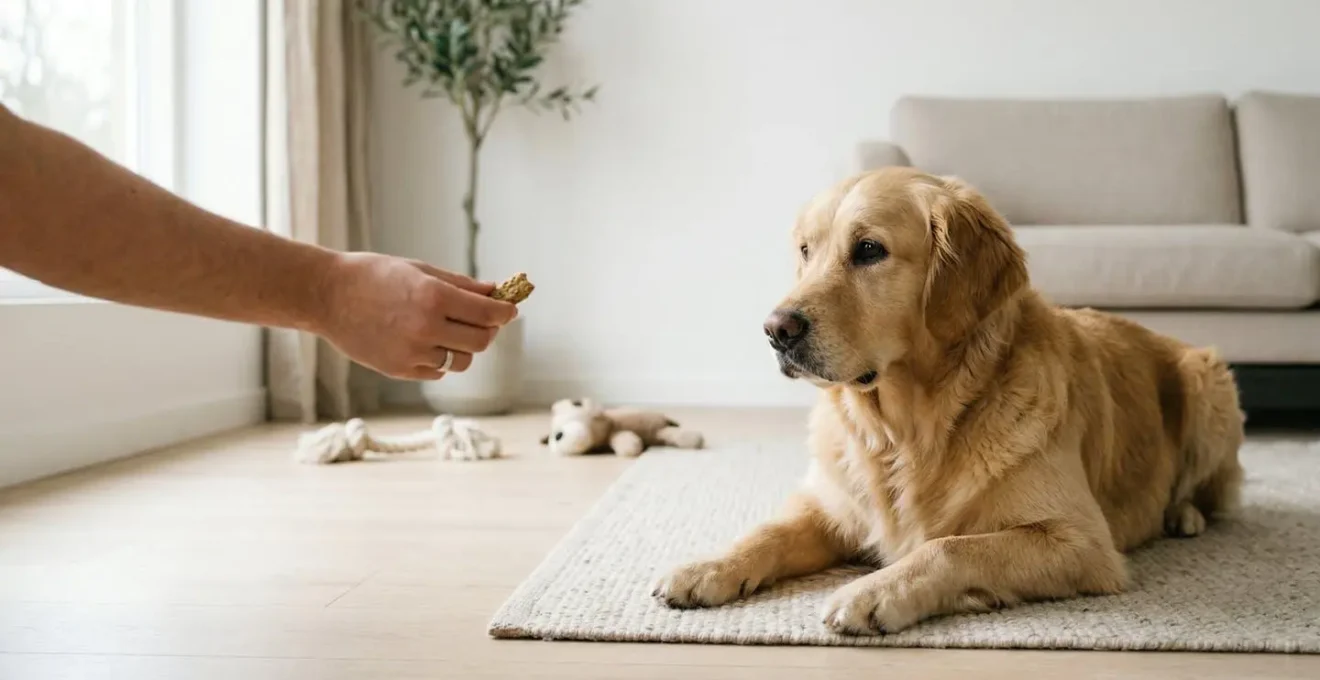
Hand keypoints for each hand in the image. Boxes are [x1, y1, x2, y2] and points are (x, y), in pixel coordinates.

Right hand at [312, 252, 517, 379]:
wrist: (326, 295)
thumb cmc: (374, 275)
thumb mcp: (420, 271)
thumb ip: (461, 285)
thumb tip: (495, 291)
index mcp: (433, 297)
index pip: (488, 314)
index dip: (505, 312)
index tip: (509, 310)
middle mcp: (426, 327)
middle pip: (481, 342)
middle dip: (489, 331)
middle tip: (484, 322)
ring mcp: (412, 352)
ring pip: (460, 361)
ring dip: (464, 347)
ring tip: (451, 331)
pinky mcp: (399, 370)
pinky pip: (437, 371)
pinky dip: (439, 358)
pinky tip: (426, 341)